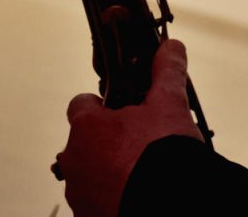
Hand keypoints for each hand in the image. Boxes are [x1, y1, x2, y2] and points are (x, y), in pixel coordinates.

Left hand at [55, 39, 204, 216]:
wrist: (169, 205)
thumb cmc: (162, 155)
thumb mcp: (170, 105)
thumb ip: (167, 72)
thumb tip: (172, 47)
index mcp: (87, 127)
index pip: (81, 104)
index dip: (102, 104)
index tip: (122, 109)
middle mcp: (75, 160)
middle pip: (86, 142)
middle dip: (108, 141)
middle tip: (140, 144)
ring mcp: (80, 193)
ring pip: (90, 174)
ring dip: (109, 171)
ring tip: (142, 173)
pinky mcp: (89, 216)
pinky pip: (96, 201)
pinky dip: (112, 196)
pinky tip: (137, 193)